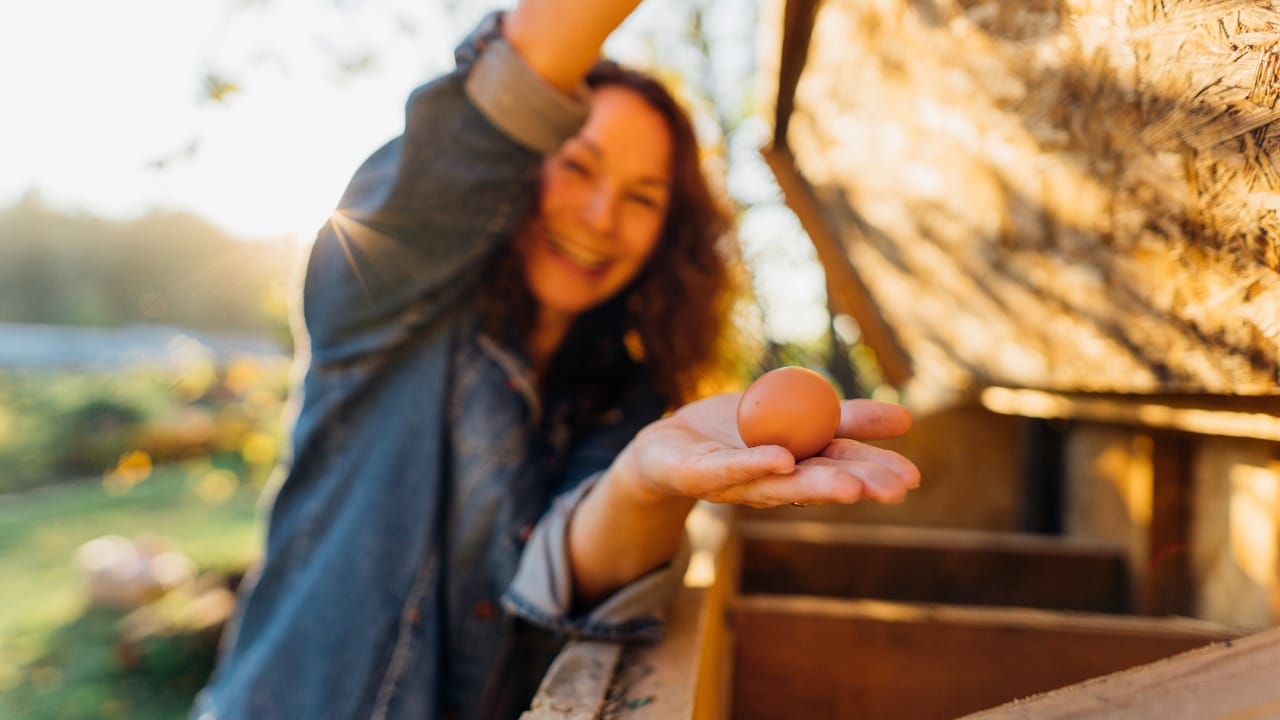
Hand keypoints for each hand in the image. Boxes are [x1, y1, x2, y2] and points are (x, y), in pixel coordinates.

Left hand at [619, 392, 920, 508]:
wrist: (667, 446)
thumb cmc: (735, 434)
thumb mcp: (796, 415)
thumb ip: (844, 419)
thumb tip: (908, 420)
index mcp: (798, 466)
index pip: (842, 468)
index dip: (876, 474)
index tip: (913, 478)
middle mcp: (773, 481)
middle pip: (819, 483)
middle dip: (857, 485)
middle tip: (895, 489)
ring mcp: (737, 482)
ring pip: (781, 485)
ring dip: (817, 487)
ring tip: (852, 487)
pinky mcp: (700, 475)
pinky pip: (729, 470)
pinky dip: (756, 464)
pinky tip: (781, 459)